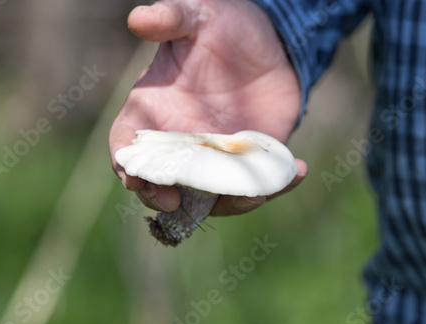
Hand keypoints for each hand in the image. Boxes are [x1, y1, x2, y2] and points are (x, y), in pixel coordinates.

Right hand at [109, 0, 306, 215]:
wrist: (268, 41)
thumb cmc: (222, 26)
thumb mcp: (196, 16)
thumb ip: (170, 18)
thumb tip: (138, 18)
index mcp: (153, 111)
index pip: (128, 144)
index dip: (126, 165)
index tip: (133, 179)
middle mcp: (179, 142)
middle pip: (163, 183)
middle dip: (165, 199)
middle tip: (178, 203)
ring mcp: (214, 157)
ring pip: (210, 196)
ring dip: (229, 203)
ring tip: (256, 196)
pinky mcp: (247, 160)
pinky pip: (255, 185)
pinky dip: (275, 188)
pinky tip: (298, 173)